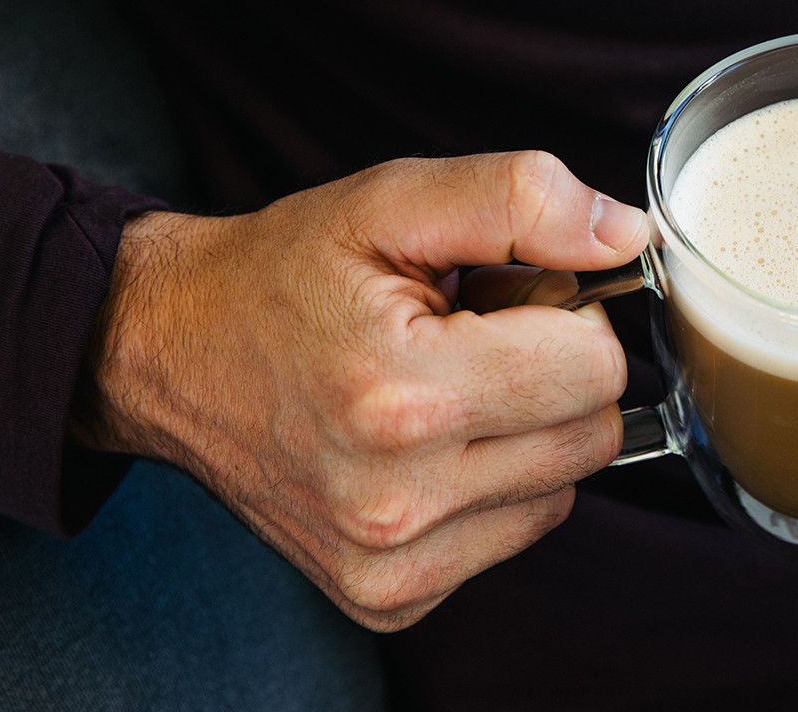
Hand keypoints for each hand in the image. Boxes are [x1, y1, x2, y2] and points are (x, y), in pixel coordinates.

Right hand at [76, 151, 647, 630]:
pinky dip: (493, 487)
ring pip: (564, 488)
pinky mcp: (389, 597)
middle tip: (472, 339)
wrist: (170, 355)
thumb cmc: (284, 275)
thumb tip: (627, 238)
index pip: (597, 369)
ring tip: (442, 390)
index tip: (505, 300)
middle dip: (553, 373)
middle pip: (593, 435)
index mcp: (404, 396)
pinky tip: (425, 448)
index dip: (568, 317)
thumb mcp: (392, 202)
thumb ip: (520, 201)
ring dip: (526, 433)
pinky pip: (515, 532)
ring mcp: (391, 563)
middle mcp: (397, 500)